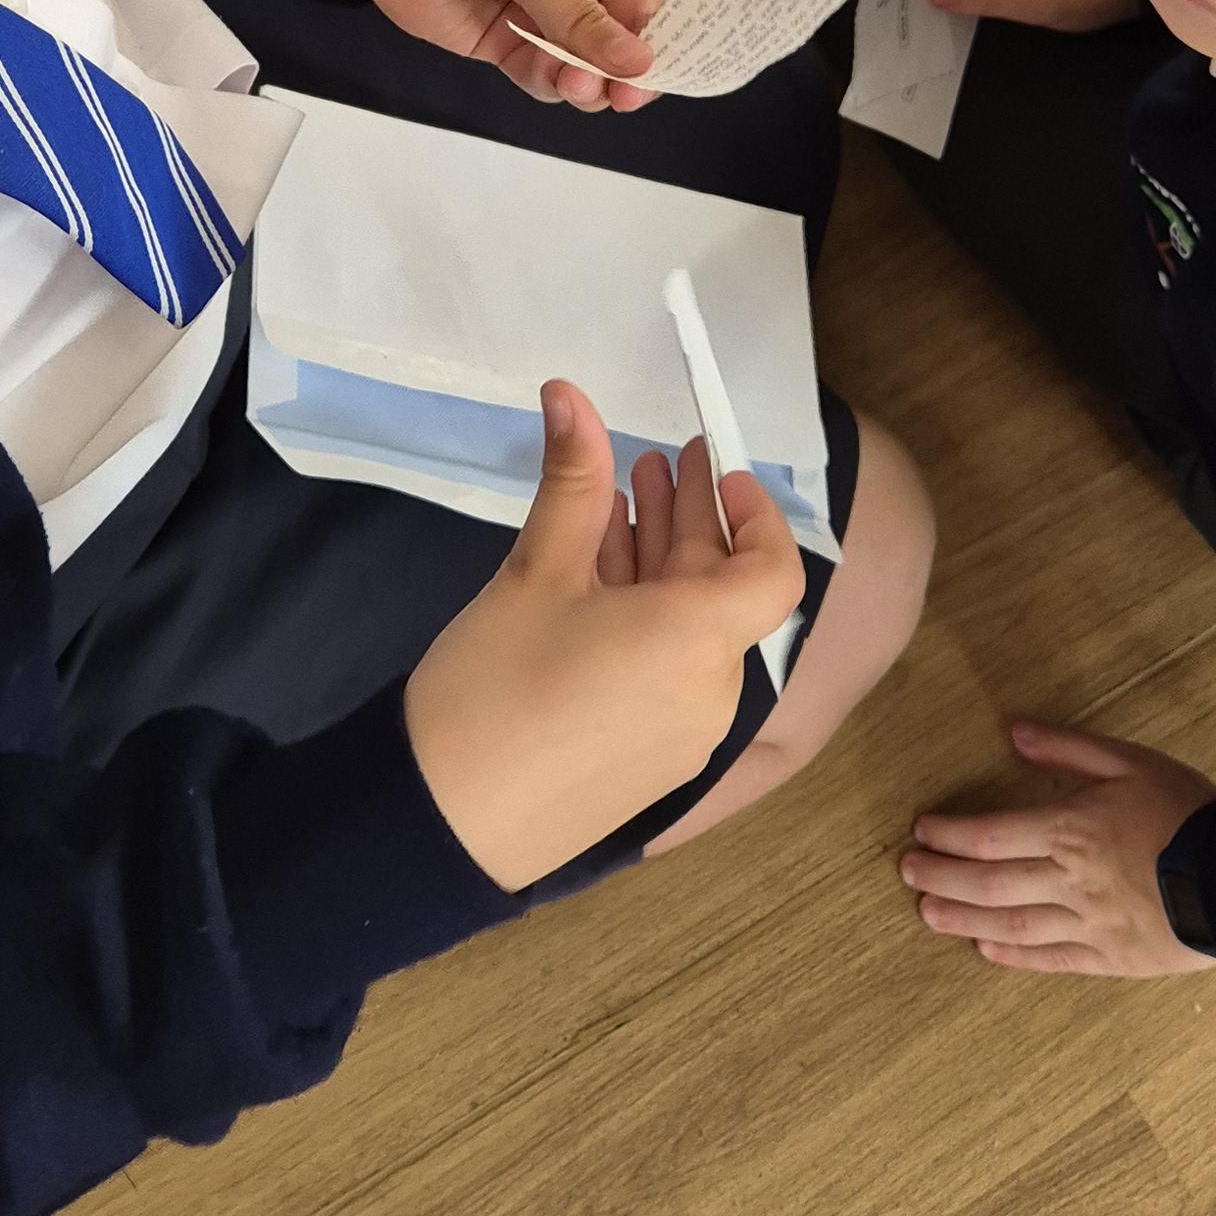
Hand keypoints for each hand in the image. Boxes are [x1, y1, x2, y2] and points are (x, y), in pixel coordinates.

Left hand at [334, 0, 840, 107]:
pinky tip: (552, 82)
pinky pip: (558, 73)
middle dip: (660, 55)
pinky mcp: (512, 34)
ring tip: (587, 90)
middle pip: (655, 15)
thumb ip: (578, 12)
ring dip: (606, 79)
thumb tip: (636, 68)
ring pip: (608, 55)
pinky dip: (561, 85)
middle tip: (650, 86)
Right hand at [404, 383, 806, 887]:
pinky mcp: (648, 763)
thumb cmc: (496, 686)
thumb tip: (571, 392)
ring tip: (622, 505)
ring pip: (689, 632)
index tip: (715, 469)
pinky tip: (598, 583)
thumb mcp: (535, 573)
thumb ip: (572, 482)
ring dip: (662, 566)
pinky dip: (646, 619)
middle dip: (692, 522)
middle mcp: (709, 693)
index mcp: (697, 642)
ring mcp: (682, 736)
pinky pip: (668, 674)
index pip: (774, 572)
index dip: (756, 514)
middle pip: (723, 594)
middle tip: (659, 461)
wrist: (441, 823)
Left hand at [899, 721, 1215, 976]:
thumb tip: (1013, 732)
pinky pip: (1053, 959)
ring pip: (1011, 924)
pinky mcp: (1111, 958)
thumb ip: (1069, 748)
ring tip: (928, 915)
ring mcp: (1088, 925)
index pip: (991, 835)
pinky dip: (1015, 955)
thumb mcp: (1130, 761)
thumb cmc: (1187, 811)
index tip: (921, 832)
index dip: (950, 835)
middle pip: (989, 883)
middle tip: (908, 873)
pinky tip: (987, 949)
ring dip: (963, 919)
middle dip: (942, 877)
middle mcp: (1069, 882)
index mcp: (1070, 830)